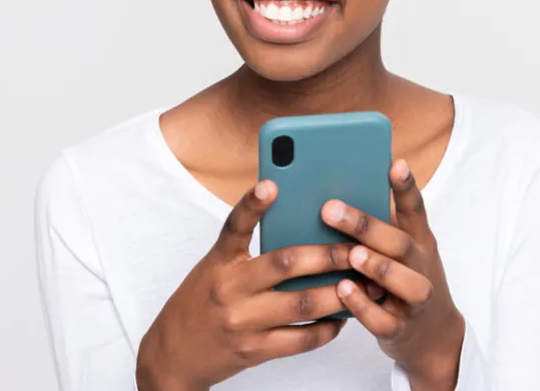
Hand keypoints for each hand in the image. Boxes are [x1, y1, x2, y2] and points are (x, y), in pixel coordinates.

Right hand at [137, 181, 355, 390]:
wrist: (174, 355)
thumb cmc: (201, 302)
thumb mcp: (215, 269)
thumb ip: (247, 251)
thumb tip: (299, 228)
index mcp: (220, 262)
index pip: (234, 227)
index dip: (252, 204)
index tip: (271, 184)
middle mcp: (230, 289)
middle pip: (286, 264)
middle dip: (329, 255)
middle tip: (357, 247)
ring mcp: (243, 322)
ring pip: (303, 304)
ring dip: (340, 294)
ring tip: (365, 284)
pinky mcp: (255, 351)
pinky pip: (302, 339)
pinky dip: (328, 328)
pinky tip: (344, 318)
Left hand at [322, 160, 465, 389]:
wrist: (432, 334)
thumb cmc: (405, 278)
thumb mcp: (400, 249)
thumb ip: (377, 225)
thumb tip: (334, 191)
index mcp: (419, 241)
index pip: (415, 210)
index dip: (406, 187)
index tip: (395, 164)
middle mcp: (421, 267)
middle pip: (401, 244)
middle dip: (367, 226)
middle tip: (330, 209)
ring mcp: (415, 301)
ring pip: (407, 283)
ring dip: (378, 268)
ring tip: (351, 254)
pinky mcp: (401, 330)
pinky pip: (385, 321)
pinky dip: (364, 308)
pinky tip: (343, 291)